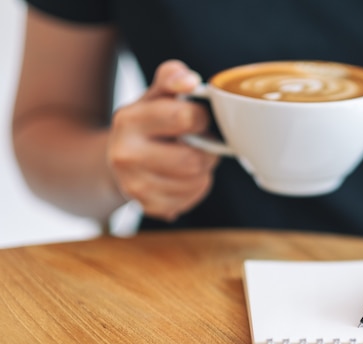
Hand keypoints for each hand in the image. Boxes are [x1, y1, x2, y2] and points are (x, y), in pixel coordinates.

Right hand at [108, 60, 217, 219]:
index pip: (185, 118)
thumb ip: (172, 78)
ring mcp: (134, 186)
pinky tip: (181, 177)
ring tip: (188, 158)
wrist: (118, 159)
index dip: (200, 118)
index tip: (196, 118)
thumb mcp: (156, 94)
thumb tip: (189, 81)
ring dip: (202, 170)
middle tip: (198, 144)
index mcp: (129, 120)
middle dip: (205, 150)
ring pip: (195, 181)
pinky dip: (194, 188)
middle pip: (193, 159)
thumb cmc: (148, 123)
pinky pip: (190, 199)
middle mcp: (125, 156)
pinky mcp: (148, 206)